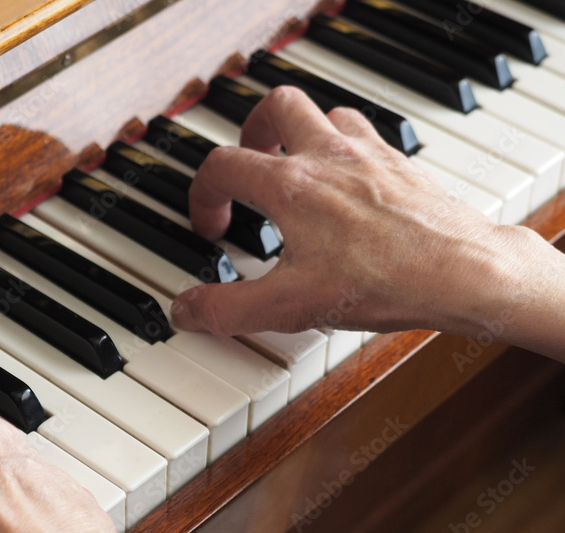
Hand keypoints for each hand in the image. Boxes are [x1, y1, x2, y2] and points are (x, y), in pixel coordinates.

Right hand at [172, 86, 564, 359]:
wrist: (462, 273)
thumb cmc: (384, 282)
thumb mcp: (287, 307)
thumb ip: (226, 309)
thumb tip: (185, 310)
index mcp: (291, 186)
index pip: (222, 166)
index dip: (204, 196)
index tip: (214, 227)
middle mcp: (329, 158)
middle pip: (277, 106)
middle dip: (252, 131)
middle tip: (249, 161)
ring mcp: (371, 156)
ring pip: (326, 113)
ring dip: (302, 135)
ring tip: (296, 169)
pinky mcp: (403, 167)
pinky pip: (368, 135)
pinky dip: (348, 149)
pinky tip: (349, 185)